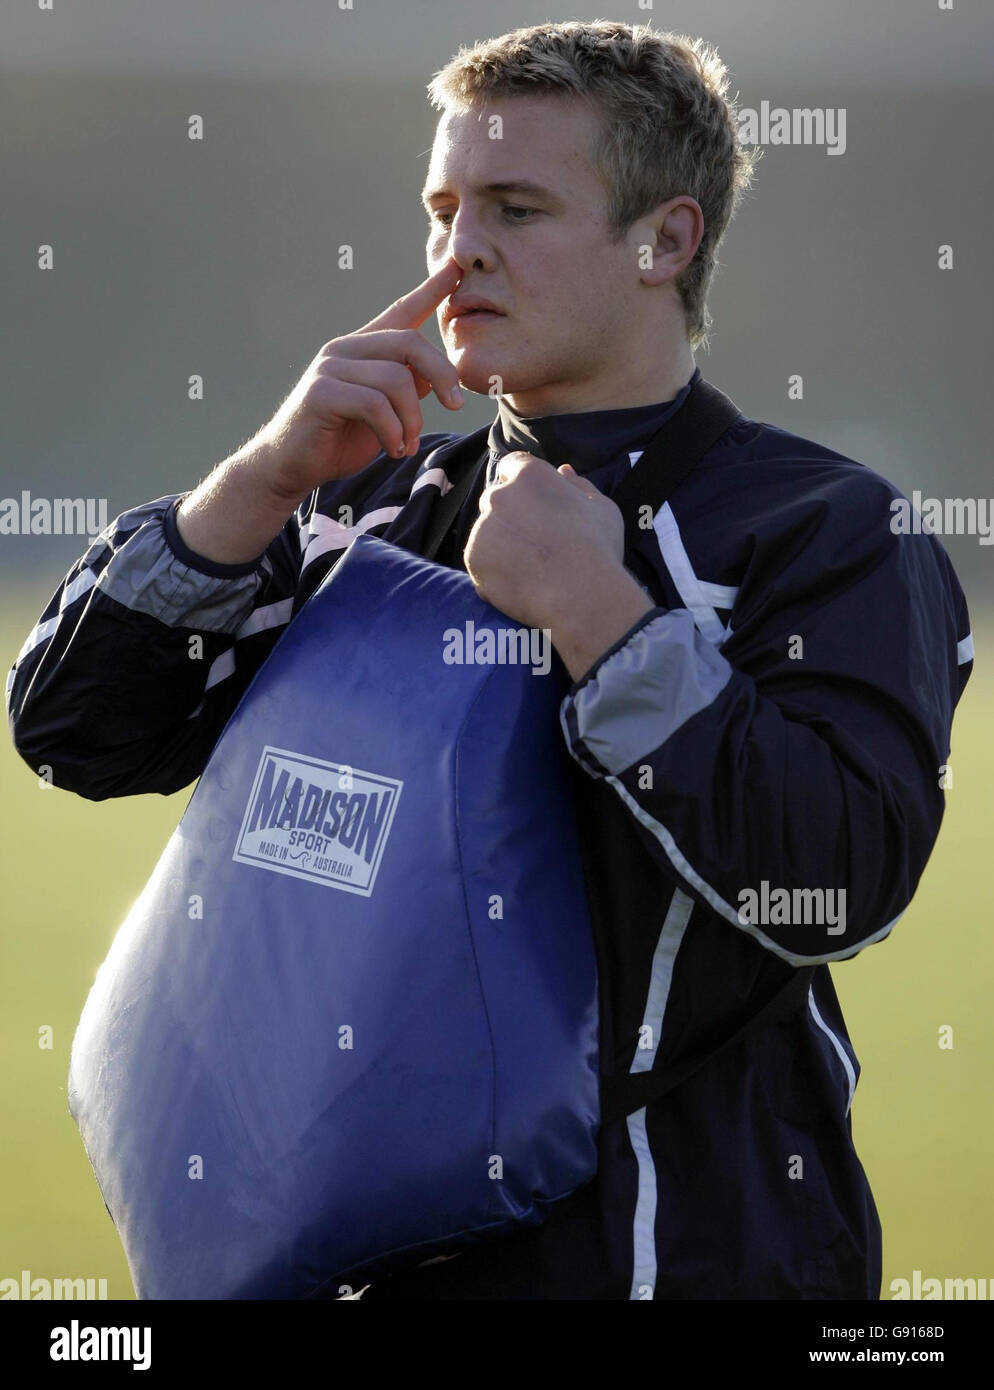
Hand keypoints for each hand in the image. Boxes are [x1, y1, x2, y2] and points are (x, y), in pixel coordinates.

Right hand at [254, 257, 465, 502]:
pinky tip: (392, 449)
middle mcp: (345, 348)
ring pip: (396, 379)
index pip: (401, 311)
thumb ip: (407, 389)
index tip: (455, 268)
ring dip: (413, 419)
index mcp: (363, 349)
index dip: (430, 291)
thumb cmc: (338, 440)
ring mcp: (330, 367)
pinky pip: (375, 404)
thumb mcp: (385, 413)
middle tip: (455, 407)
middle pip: (410, 343)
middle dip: (441, 375)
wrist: (291, 466)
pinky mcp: (321, 392)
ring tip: (406, 444)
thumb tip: (437, 376)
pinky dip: (393, 431)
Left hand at [464, 454, 653, 677]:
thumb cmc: (598, 548)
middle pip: (496, 499)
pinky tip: (520, 583)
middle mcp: (499, 495)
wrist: (581, 596)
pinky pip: (480, 561)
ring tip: (530, 568)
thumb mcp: (601, 508)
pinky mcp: (473, 559)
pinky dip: (494, 571)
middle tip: (535, 541)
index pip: (512, 465)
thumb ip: (578, 485)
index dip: (522, 484)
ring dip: (500, 543)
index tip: (534, 504)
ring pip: (486, 532)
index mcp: (529, 475)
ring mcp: (482, 528)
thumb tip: (563, 470)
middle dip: (510, 514)